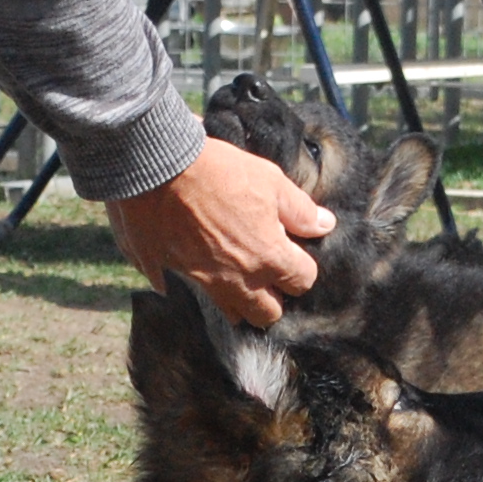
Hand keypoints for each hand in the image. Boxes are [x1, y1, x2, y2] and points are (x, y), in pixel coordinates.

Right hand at [106, 137, 327, 326]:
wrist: (158, 167)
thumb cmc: (218, 170)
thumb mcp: (269, 180)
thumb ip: (299, 210)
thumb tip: (325, 225)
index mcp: (268, 256)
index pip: (302, 282)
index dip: (302, 268)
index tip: (294, 253)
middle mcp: (238, 279)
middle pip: (269, 314)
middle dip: (274, 297)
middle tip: (269, 272)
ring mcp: (204, 283)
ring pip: (232, 314)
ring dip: (241, 301)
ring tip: (238, 275)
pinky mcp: (173, 277)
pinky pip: (192, 297)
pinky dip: (201, 289)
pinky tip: (200, 268)